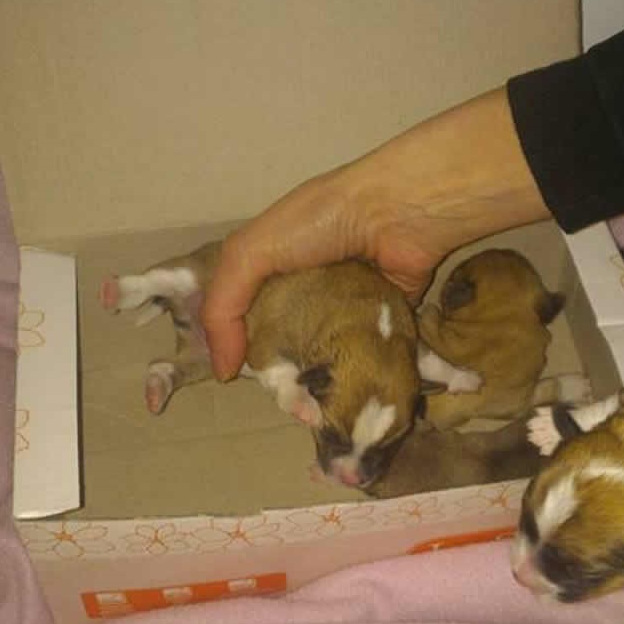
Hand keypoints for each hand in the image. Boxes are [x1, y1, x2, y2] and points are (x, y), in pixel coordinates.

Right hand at [200, 86, 549, 380]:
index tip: (237, 380)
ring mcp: (349, 303)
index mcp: (276, 265)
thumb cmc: (321, 222)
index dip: (239, 347)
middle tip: (286, 401)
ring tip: (315, 411)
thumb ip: (224, 305)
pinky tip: (350, 397)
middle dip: (284, 373)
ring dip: (321, 380)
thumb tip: (224, 372)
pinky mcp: (385, 317)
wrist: (399, 213)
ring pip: (327, 353)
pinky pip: (367, 352)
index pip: (248, 316)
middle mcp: (312, 286)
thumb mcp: (252, 252)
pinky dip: (360, 372)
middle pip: (289, 341)